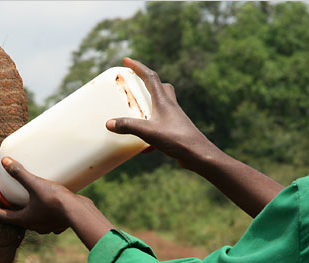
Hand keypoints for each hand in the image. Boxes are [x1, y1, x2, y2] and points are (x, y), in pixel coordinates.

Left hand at [0, 158, 73, 233]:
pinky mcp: (58, 222)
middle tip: (2, 197)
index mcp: (23, 220)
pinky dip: (41, 210)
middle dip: (7, 207)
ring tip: (24, 198)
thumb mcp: (35, 184)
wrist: (80, 213)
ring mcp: (46, 226)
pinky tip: (45, 202)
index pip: (0, 215)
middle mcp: (33, 226)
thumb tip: (4, 161)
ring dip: (25, 209)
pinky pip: (45, 217)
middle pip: (15, 218)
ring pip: (31, 218)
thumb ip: (19, 173)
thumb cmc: (56, 201)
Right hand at [108, 57, 282, 216]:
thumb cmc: (177, 139)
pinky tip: (143, 148)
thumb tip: (109, 123)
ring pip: (162, 106)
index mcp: (164, 101)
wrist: (199, 155)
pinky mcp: (175, 131)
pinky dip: (150, 133)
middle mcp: (170, 107)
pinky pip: (160, 126)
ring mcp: (174, 119)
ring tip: (137, 113)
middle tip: (136, 85)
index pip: (150, 77)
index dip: (138, 67)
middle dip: (148, 83)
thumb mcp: (148, 132)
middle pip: (161, 87)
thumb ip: (128, 126)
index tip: (126, 61)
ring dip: (150, 106)